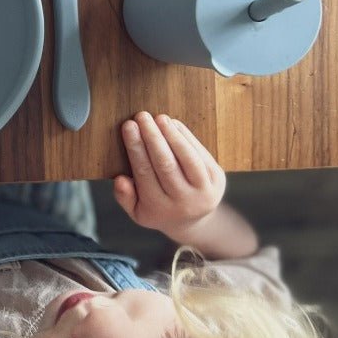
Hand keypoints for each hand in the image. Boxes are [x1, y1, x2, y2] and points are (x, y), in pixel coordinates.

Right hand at [113, 112, 226, 241]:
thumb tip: (119, 179)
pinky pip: (201, 154)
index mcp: (159, 209)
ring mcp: (204, 191)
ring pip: (187, 158)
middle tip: (141, 116)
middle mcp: (184, 202)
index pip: (144, 173)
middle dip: (152, 137)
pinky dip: (187, 137)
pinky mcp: (218, 179)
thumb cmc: (158, 210)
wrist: (193, 221)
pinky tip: (174, 124)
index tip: (128, 126)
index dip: (136, 148)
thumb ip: (125, 197)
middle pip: (166, 164)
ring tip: (159, 118)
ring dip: (172, 135)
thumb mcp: (136, 211)